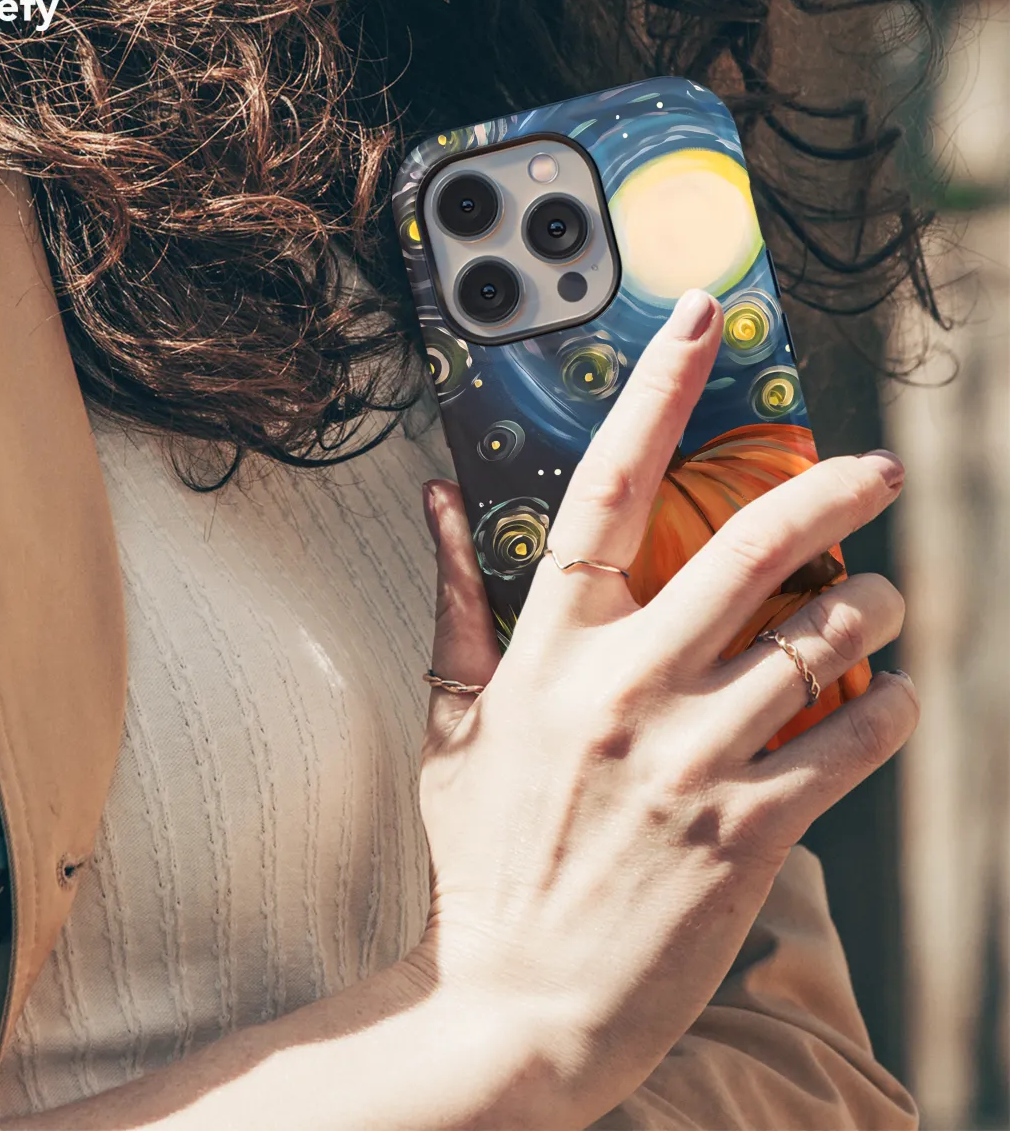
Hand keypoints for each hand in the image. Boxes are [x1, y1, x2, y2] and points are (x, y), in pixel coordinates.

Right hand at [415, 289, 916, 1126]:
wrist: (514, 1003)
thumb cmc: (482, 857)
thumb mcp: (452, 724)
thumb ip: (455, 603)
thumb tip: (438, 501)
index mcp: (548, 653)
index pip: (604, 492)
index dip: (656, 396)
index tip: (699, 326)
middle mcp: (623, 689)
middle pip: (751, 549)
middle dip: (833, 493)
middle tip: (877, 471)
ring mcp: (690, 759)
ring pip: (822, 641)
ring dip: (876, 610)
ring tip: (887, 606)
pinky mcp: (748, 831)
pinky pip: (850, 741)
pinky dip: (890, 707)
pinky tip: (890, 698)